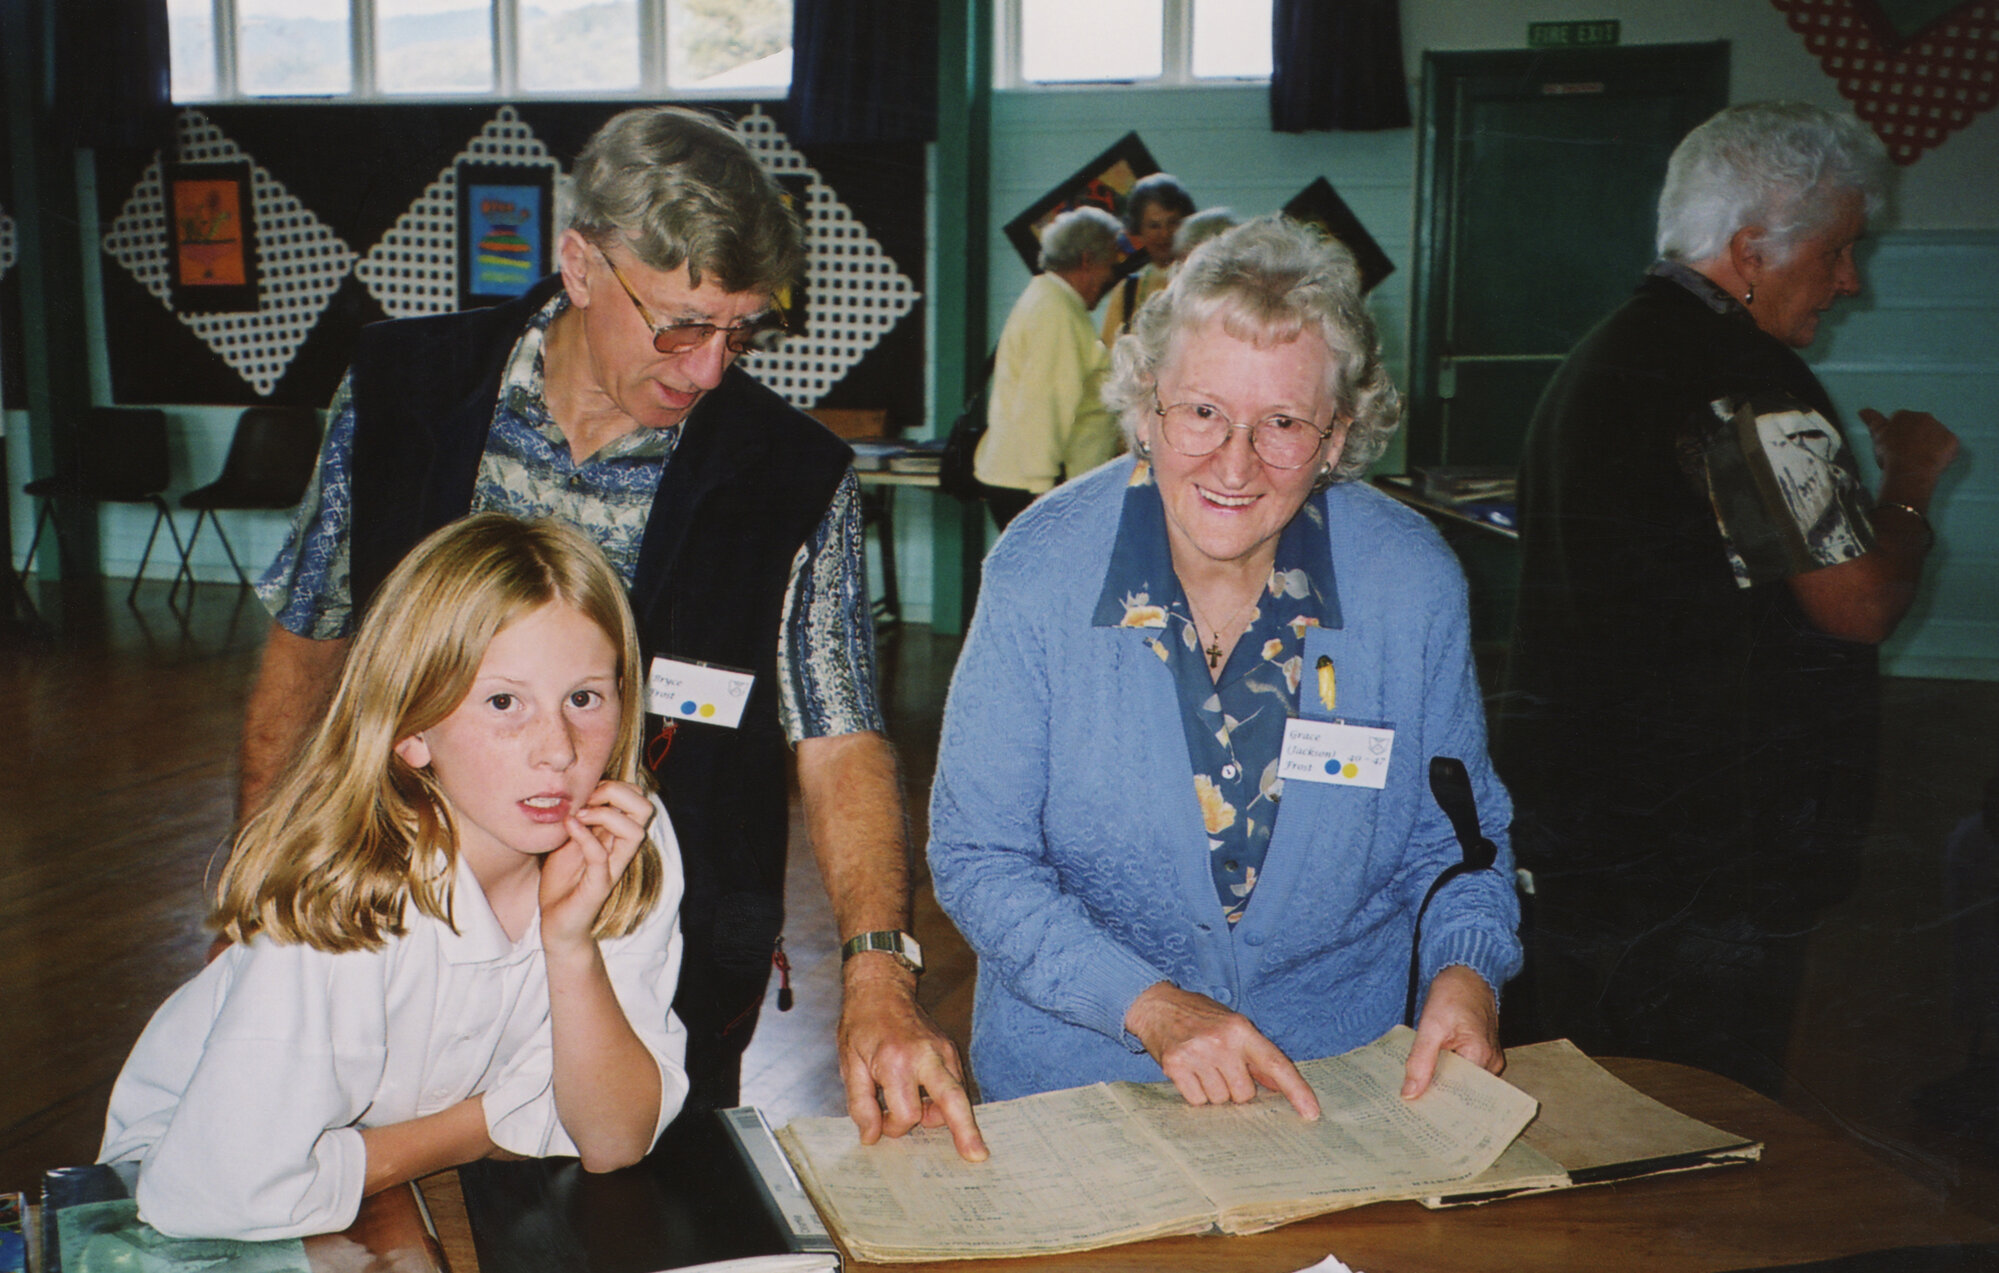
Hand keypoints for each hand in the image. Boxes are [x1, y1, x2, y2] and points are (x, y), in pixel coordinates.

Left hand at [539, 780, 652, 949]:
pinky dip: (584, 835)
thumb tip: (577, 789)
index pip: (639, 799)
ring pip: (635, 831)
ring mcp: (613, 868)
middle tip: (587, 799)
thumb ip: (580, 819)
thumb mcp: (570, 840)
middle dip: (617, 793)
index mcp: (618, 836)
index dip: (617, 786)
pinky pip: (600, 856)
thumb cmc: (563, 881)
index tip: (587, 791)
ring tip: (578, 815)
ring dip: (605, 814)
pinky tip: (568, 826)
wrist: (556, 923)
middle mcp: (622, 850)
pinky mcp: (598, 886)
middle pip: (645, 809)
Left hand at [840, 956, 988, 1161]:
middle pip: (953, 1100)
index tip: (883, 1122)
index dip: (895, 1126)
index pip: (907, 1113)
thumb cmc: (862, 1024)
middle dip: (966, 1131)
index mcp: (897, 1061)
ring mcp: (943, 1050)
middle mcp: (926, 1055)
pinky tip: (928, 1099)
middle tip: (977, 1156)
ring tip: (925, 1115)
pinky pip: (955, 1082)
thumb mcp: (850, 1065)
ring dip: (946, 1115)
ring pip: (957, 1094)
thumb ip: (861, 1105)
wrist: (880, 988)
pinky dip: (946, 1098)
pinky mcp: (950, 1049)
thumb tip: (872, 1137)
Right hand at [1124, 983, 1319, 1118]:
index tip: (1311, 1113)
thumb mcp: (1233, 1026)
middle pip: (1245, 1094)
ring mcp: (1197, 1053)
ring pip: (1220, 1100)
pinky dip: (1195, 1093)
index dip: (1297, 1090)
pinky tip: (1190, 1073)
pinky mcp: (1175, 1065)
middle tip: (1222, 1068)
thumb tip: (1278, 1087)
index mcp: (1242, 1029)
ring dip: (1214, 1091)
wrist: (1156, 1005)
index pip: (1276, 1064)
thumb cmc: (1200, 1016)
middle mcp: (1221, 1041)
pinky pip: (1197, 1100)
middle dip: (1236, 1089)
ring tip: (1204, 1067)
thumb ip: (1256, 1055)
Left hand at [1401, 965, 1501, 1098]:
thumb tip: (1410, 1093)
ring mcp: (1489, 1059)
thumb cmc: (1453, 994)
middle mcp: (1491, 1063)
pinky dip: (1447, 1072)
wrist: (1468, 974)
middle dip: (1438, 1095)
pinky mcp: (1482, 1053)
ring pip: (1462, 1081)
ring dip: (1441, 1083)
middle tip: (1411, 1104)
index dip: (1437, 1102)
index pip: (1459, 1093)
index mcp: (1481, 1056)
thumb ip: (1420, 1061)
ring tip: (1417, 1093)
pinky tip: (1429, 1075)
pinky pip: (1464, 1070)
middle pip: (1462, 1090)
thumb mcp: (1430, 1025)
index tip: (1415, 1111)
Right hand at [1860, 408, 1958, 485]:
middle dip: (1915, 439)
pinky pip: (1948, 448)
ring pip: (1935, 437)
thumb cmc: (1890, 454)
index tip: (1895, 448)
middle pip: (1920, 428)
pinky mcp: (1952, 441)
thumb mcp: (1877, 436)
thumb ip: (1872, 420)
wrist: (1909, 470)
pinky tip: (1932, 464)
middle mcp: (1924, 417)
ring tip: (1919, 461)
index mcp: (1904, 415)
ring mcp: (1940, 428)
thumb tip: (1862, 410)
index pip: (1901, 423)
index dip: (1897, 436)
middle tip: (1906, 455)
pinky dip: (1943, 455)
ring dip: (1929, 446)